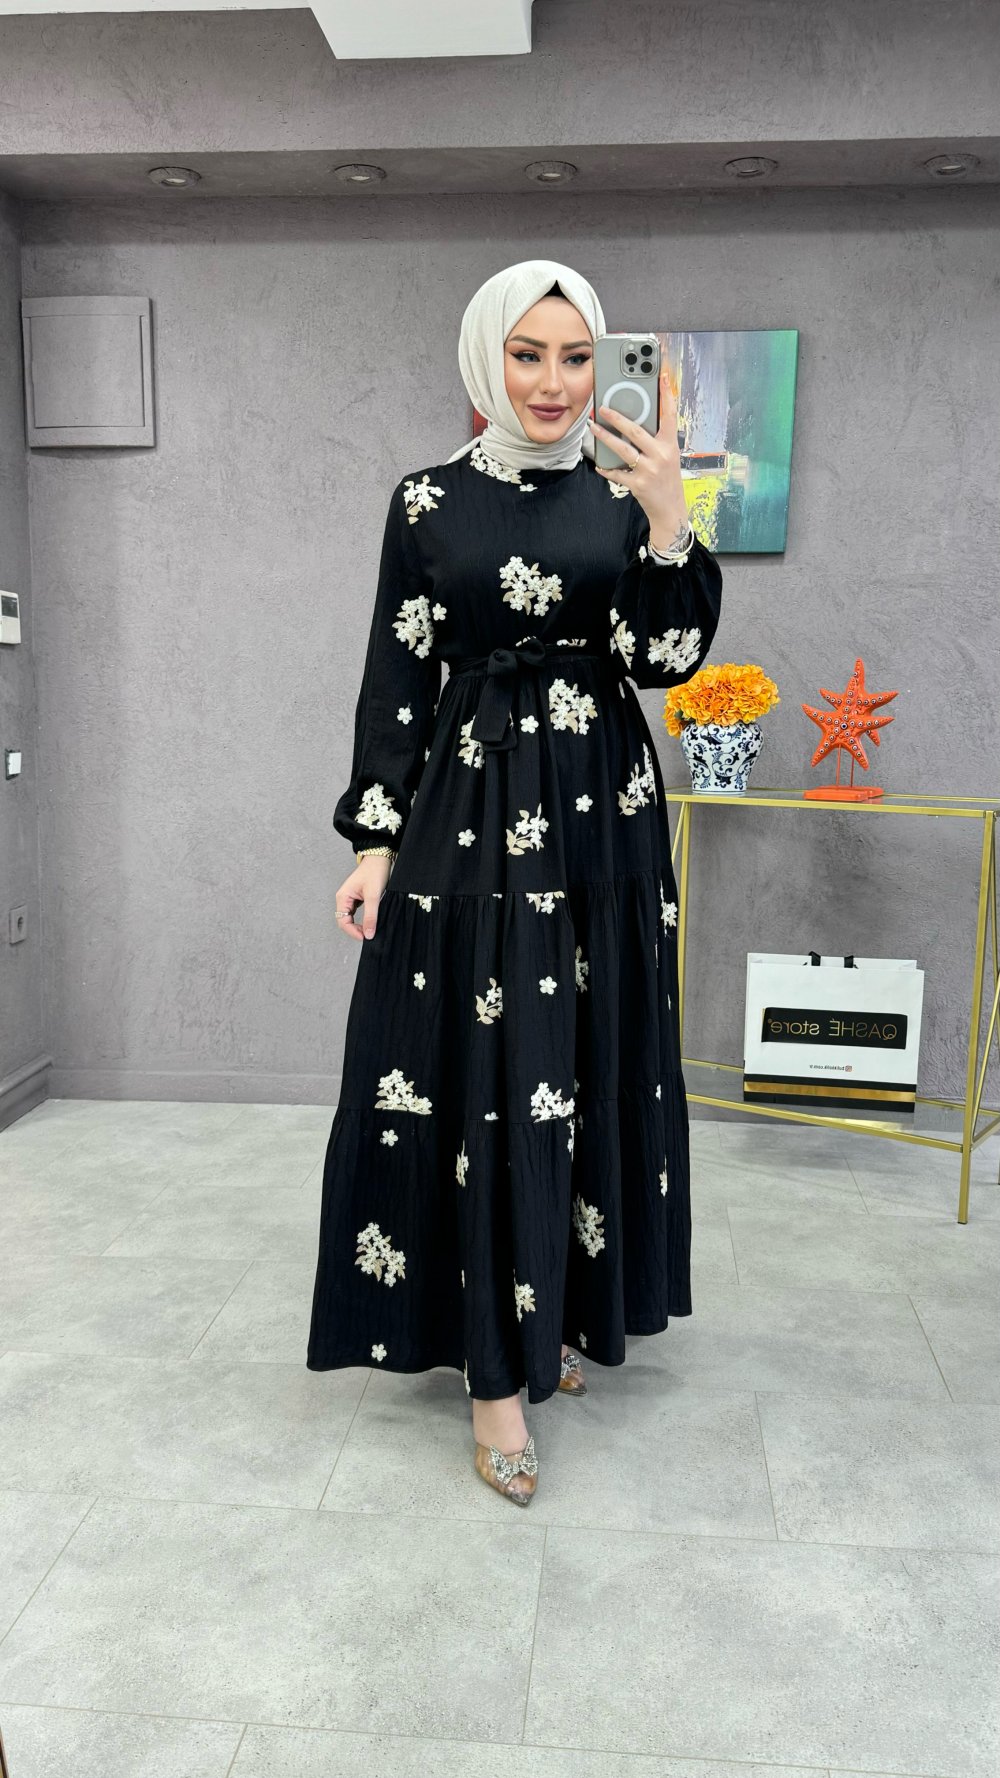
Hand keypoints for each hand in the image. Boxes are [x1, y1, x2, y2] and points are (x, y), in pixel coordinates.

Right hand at [335, 857, 390, 942]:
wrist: (380, 859)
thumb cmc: (374, 872)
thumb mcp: (373, 896)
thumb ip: (370, 916)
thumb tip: (368, 934)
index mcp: (343, 897)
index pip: (342, 922)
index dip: (353, 932)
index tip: (365, 937)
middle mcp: (344, 899)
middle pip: (345, 921)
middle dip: (356, 930)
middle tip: (369, 935)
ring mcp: (350, 899)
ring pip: (351, 918)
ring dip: (359, 926)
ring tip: (370, 929)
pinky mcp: (358, 898)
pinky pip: (357, 913)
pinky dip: (363, 919)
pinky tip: (371, 921)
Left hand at [589, 371, 687, 540]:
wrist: (671, 510)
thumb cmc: (668, 480)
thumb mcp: (669, 457)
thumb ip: (657, 440)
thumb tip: (636, 422)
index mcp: (670, 445)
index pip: (670, 414)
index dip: (666, 394)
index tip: (661, 376)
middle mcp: (661, 456)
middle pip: (637, 431)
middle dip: (618, 418)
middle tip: (603, 407)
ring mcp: (649, 470)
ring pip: (623, 449)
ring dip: (605, 438)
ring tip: (593, 428)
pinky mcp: (638, 485)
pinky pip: (617, 474)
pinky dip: (607, 468)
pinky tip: (599, 464)